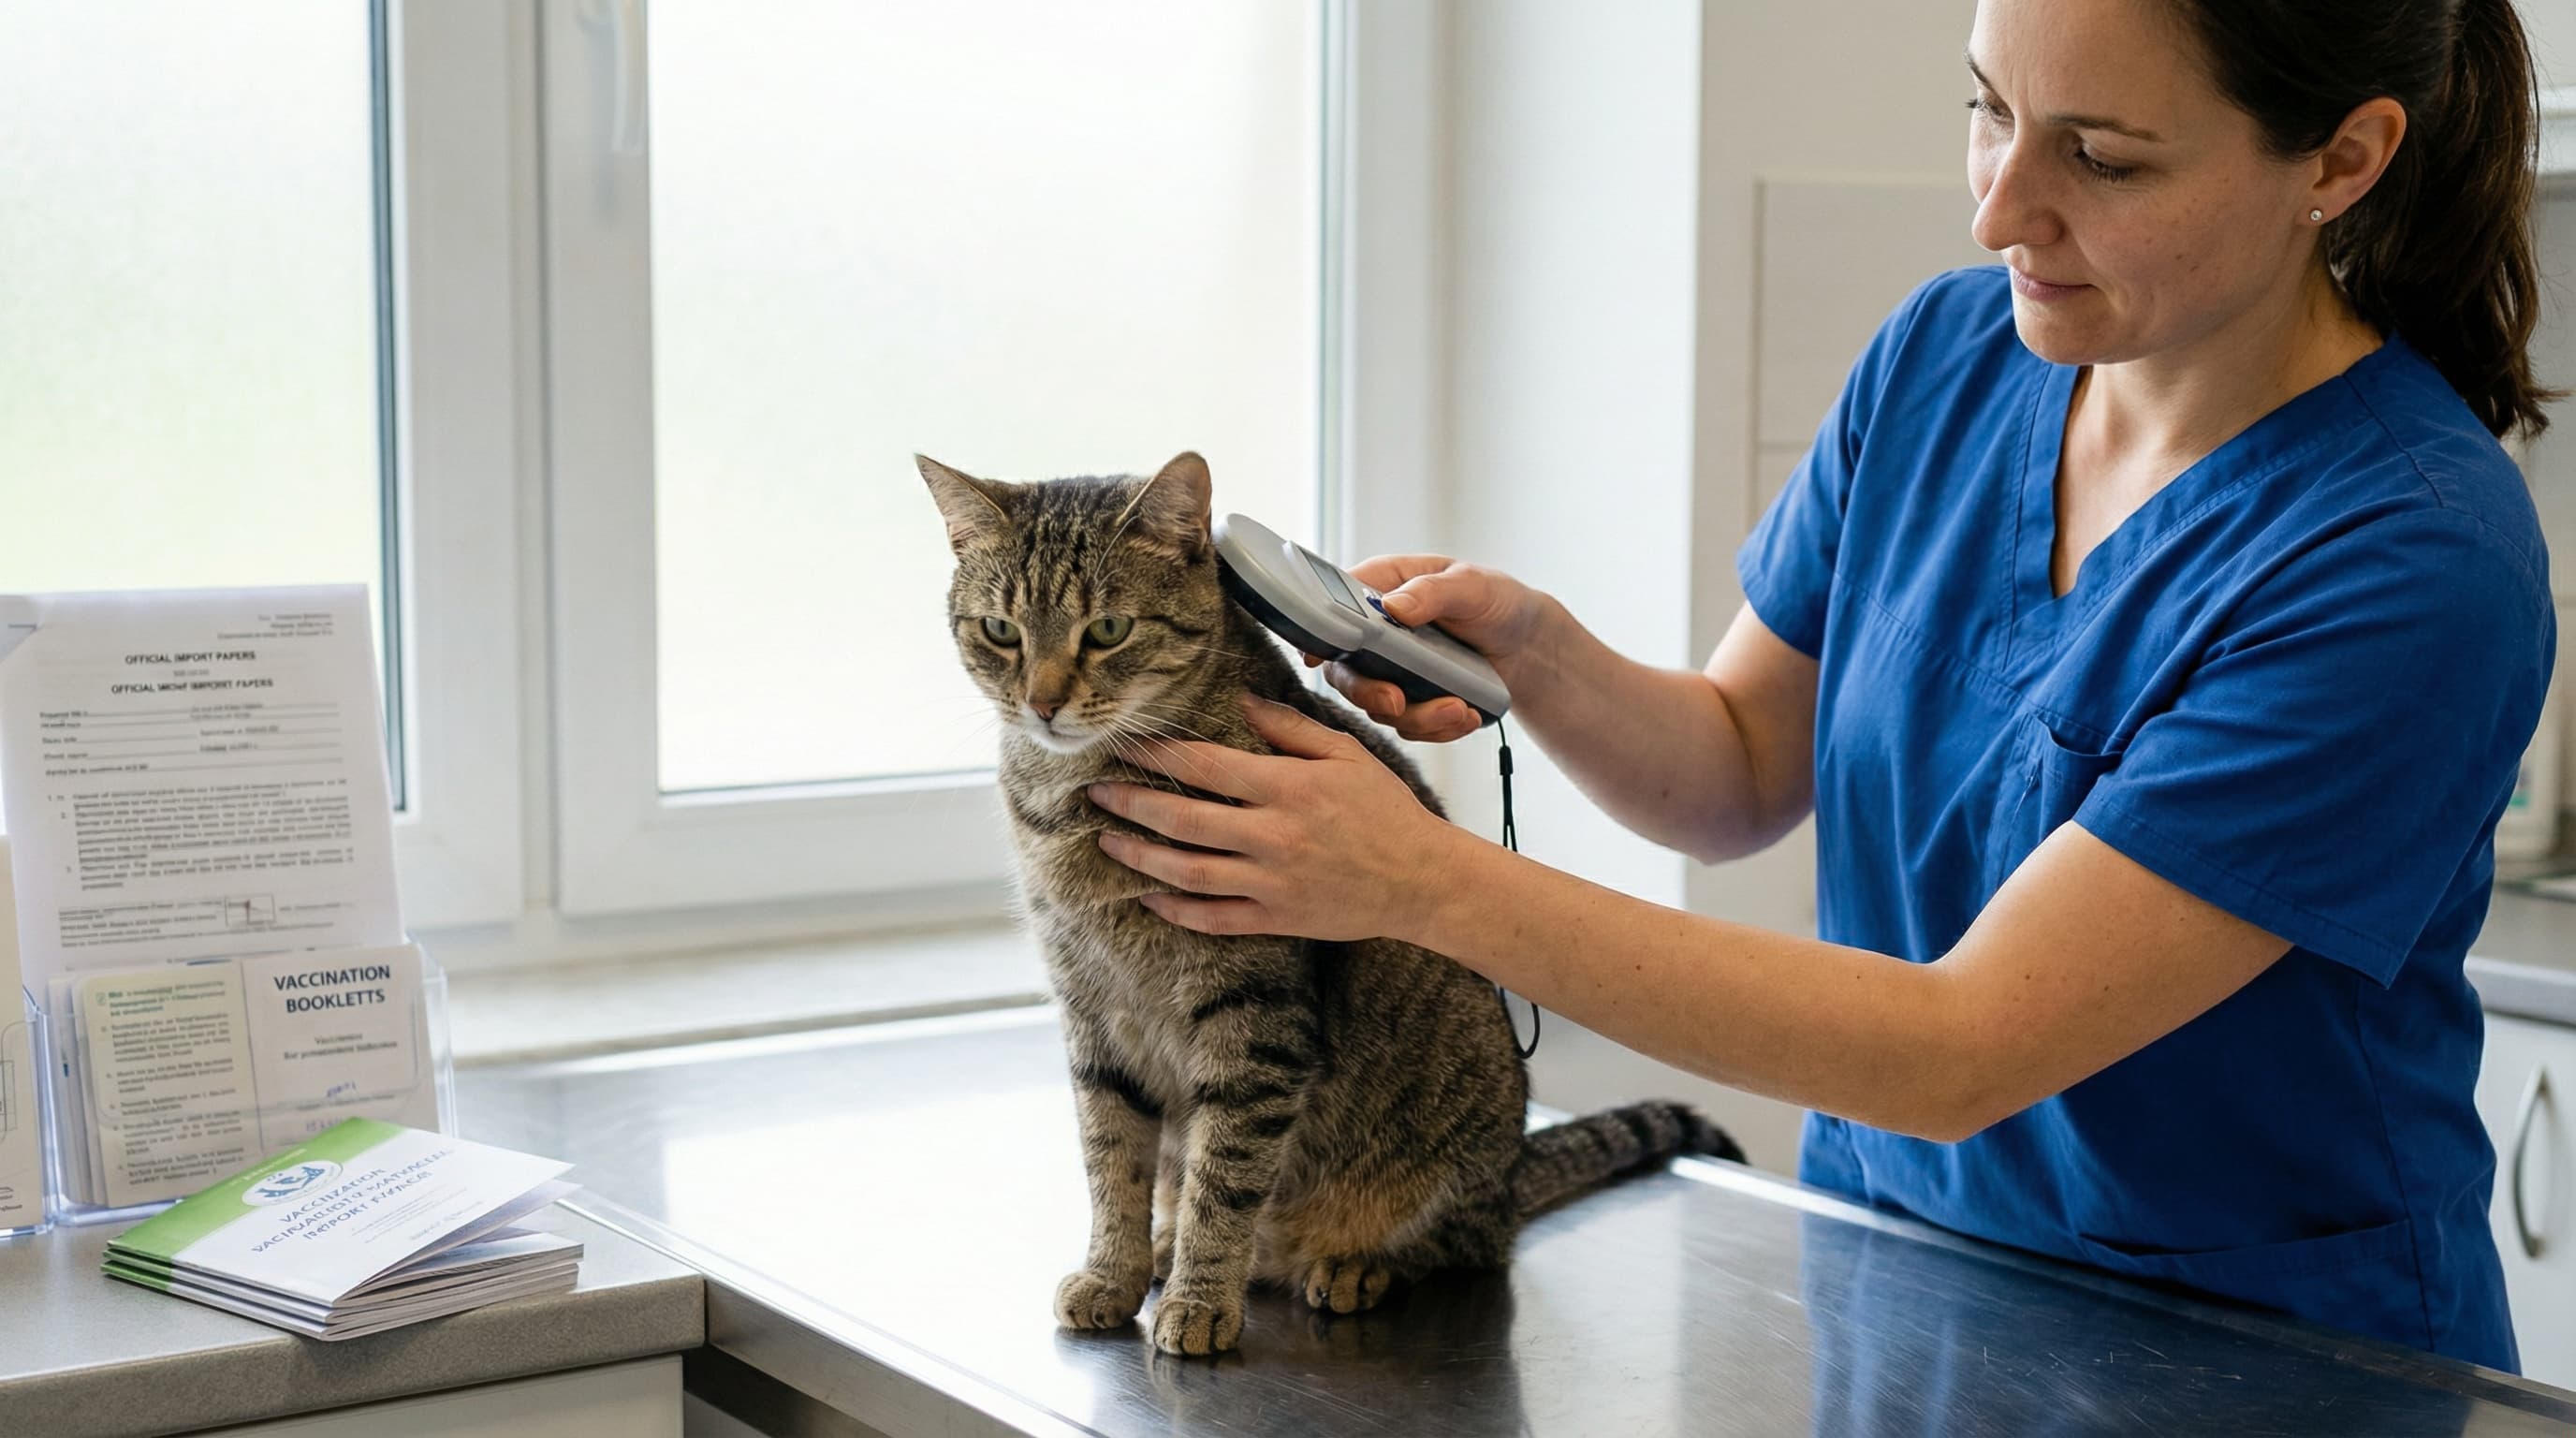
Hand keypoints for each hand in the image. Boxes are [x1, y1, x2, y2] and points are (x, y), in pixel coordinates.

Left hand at [1086, 695, 1463, 940]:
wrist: (1423, 881)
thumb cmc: (1386, 811)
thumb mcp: (1345, 754)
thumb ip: (1290, 727)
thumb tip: (1240, 699)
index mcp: (1288, 788)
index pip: (1204, 765)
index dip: (1155, 754)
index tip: (1121, 743)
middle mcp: (1273, 836)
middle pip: (1183, 820)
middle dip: (1130, 804)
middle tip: (1094, 793)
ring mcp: (1272, 883)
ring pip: (1187, 872)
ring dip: (1139, 857)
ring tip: (1106, 842)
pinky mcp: (1277, 919)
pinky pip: (1214, 919)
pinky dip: (1176, 910)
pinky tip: (1148, 897)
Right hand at [1303, 555, 1551, 743]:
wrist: (1527, 644)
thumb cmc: (1495, 599)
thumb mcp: (1471, 585)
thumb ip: (1432, 591)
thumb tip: (1394, 607)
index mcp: (1381, 588)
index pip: (1333, 607)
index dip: (1319, 633)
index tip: (1317, 658)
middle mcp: (1377, 632)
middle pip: (1345, 669)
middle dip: (1368, 692)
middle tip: (1396, 701)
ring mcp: (1391, 670)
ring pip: (1378, 706)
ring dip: (1417, 716)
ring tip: (1458, 709)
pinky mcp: (1411, 700)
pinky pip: (1409, 726)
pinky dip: (1437, 728)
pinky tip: (1466, 716)